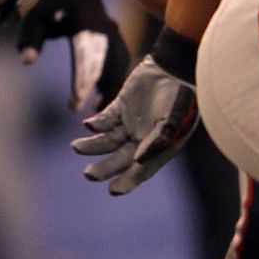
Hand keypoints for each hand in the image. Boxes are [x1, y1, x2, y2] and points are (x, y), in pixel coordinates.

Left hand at [17, 0, 129, 110]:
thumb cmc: (51, 5)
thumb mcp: (34, 17)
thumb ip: (30, 38)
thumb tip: (27, 61)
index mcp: (84, 24)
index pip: (84, 59)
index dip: (81, 84)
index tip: (75, 105)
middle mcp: (104, 30)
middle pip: (109, 65)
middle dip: (104, 91)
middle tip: (95, 116)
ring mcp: (114, 34)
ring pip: (120, 65)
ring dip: (114, 88)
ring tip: (103, 110)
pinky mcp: (118, 39)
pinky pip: (122, 62)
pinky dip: (118, 79)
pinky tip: (108, 96)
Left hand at [72, 56, 198, 194]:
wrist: (174, 68)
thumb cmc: (181, 97)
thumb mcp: (174, 121)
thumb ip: (158, 141)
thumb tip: (138, 160)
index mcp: (158, 147)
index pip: (141, 170)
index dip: (128, 181)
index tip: (113, 190)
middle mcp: (143, 138)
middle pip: (120, 159)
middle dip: (104, 168)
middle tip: (89, 175)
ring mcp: (131, 123)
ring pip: (107, 141)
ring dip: (92, 146)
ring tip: (76, 148)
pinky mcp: (120, 107)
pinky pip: (104, 120)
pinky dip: (96, 124)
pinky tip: (88, 124)